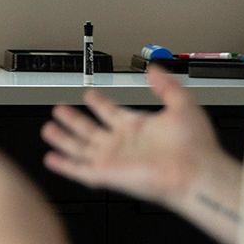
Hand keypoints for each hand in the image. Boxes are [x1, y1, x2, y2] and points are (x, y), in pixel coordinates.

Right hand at [41, 66, 219, 207]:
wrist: (195, 173)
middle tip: (59, 109)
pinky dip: (64, 165)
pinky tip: (51, 159)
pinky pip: (79, 170)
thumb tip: (154, 69)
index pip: (111, 112)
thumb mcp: (182, 104)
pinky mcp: (107, 174)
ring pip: (80, 148)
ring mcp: (113, 159)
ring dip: (63, 139)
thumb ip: (166, 85)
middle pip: (90, 129)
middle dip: (73, 120)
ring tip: (48, 129)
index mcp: (138, 127)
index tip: (89, 95)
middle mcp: (122, 143)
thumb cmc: (195, 146)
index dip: (99, 103)